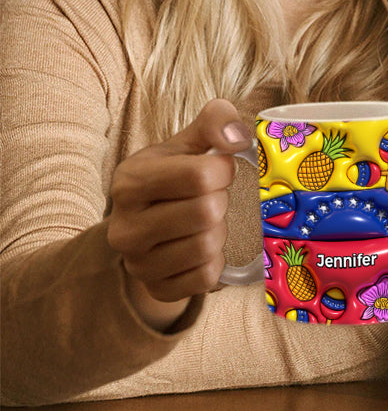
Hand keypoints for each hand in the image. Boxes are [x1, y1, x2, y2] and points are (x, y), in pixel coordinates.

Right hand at [107, 99, 250, 329]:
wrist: (147, 224)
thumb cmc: (173, 177)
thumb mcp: (188, 142)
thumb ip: (215, 122)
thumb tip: (238, 136)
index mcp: (130, 181)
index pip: (199, 175)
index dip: (223, 170)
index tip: (218, 170)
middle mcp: (125, 227)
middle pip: (206, 212)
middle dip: (220, 201)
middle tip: (210, 198)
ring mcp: (137, 264)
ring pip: (208, 247)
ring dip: (219, 231)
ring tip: (205, 222)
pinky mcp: (156, 289)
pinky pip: (206, 278)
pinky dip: (216, 261)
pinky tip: (203, 247)